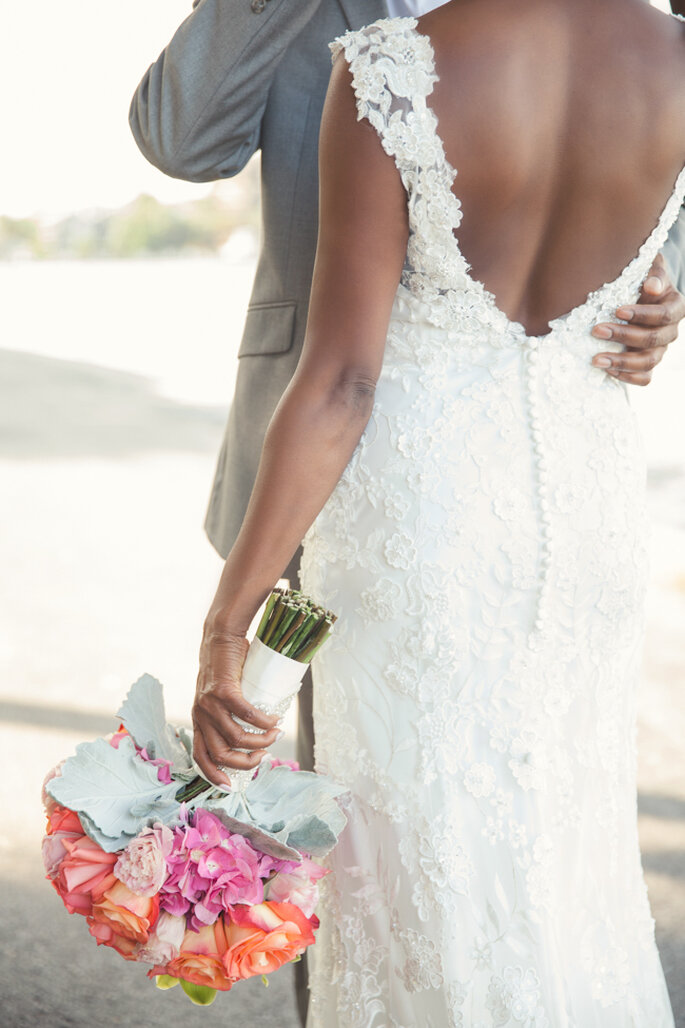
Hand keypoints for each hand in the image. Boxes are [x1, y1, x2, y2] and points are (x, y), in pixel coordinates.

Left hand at [192, 611, 279, 786]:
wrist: (221, 636)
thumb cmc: (227, 665)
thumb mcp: (222, 695)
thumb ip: (230, 712)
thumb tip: (256, 732)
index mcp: (199, 719)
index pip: (200, 757)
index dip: (214, 775)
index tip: (232, 786)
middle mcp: (200, 714)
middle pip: (221, 754)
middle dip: (246, 763)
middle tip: (264, 755)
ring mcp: (210, 704)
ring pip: (236, 738)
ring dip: (260, 742)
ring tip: (275, 733)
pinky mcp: (223, 690)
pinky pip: (246, 715)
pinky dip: (263, 722)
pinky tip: (274, 720)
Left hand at [591, 254, 684, 385]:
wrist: (638, 292)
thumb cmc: (641, 277)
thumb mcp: (649, 267)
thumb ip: (653, 273)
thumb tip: (652, 286)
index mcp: (675, 306)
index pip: (664, 314)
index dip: (642, 314)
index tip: (618, 310)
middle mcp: (671, 330)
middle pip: (653, 339)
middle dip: (624, 335)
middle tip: (597, 331)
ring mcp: (660, 349)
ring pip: (648, 362)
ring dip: (621, 362)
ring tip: (596, 359)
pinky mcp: (648, 363)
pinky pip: (645, 378)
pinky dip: (627, 377)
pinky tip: (607, 371)